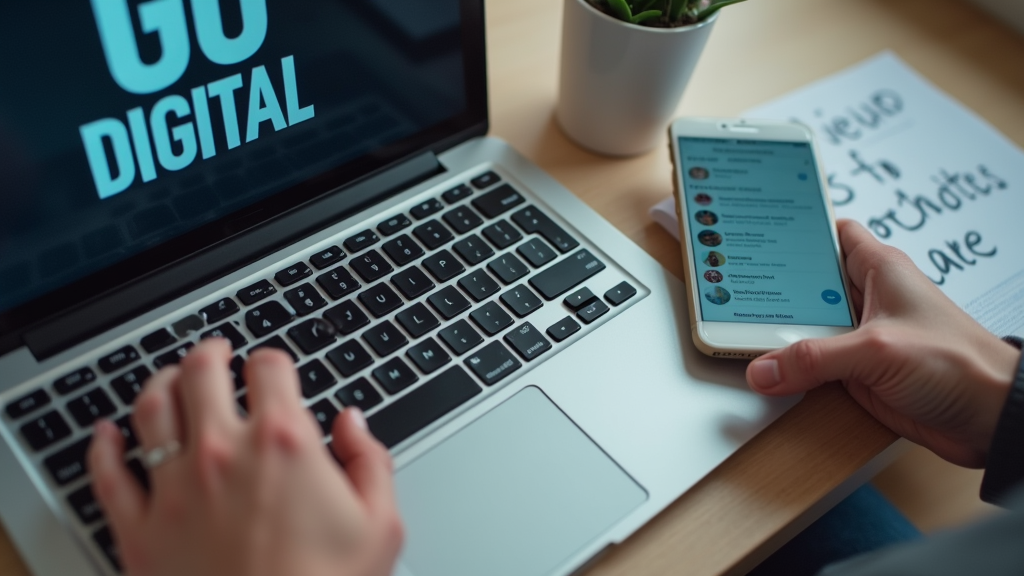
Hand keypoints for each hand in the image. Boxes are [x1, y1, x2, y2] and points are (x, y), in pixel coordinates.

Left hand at [87, 339, 402, 575]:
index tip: (274, 369)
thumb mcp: (381, 524)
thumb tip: (353, 424)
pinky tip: (107, 436)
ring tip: (170, 379)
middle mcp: (223, 453)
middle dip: (211, 354)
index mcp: (283, 443)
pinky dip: (103, 448)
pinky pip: (108, 475)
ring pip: (151, 409)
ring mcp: (175, 489)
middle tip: (217, 354)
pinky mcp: (140, 529)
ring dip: (160, 383)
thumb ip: (371, 460)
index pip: (270, 368)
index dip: (274, 361)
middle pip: (201, 372)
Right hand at [746, 220, 1018, 467]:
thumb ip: (815, 359)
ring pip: (808, 326)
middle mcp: (869, 299)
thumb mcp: (878, 350)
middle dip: (775, 288)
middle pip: (809, 284)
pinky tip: (768, 369)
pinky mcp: (859, 371)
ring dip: (782, 334)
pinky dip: (793, 368)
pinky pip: (815, 363)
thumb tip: (765, 368)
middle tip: (734, 287)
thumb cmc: (961, 365)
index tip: (760, 230)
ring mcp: (862, 336)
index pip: (831, 233)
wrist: (990, 419)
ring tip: (739, 329)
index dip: (798, 229)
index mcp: (879, 270)